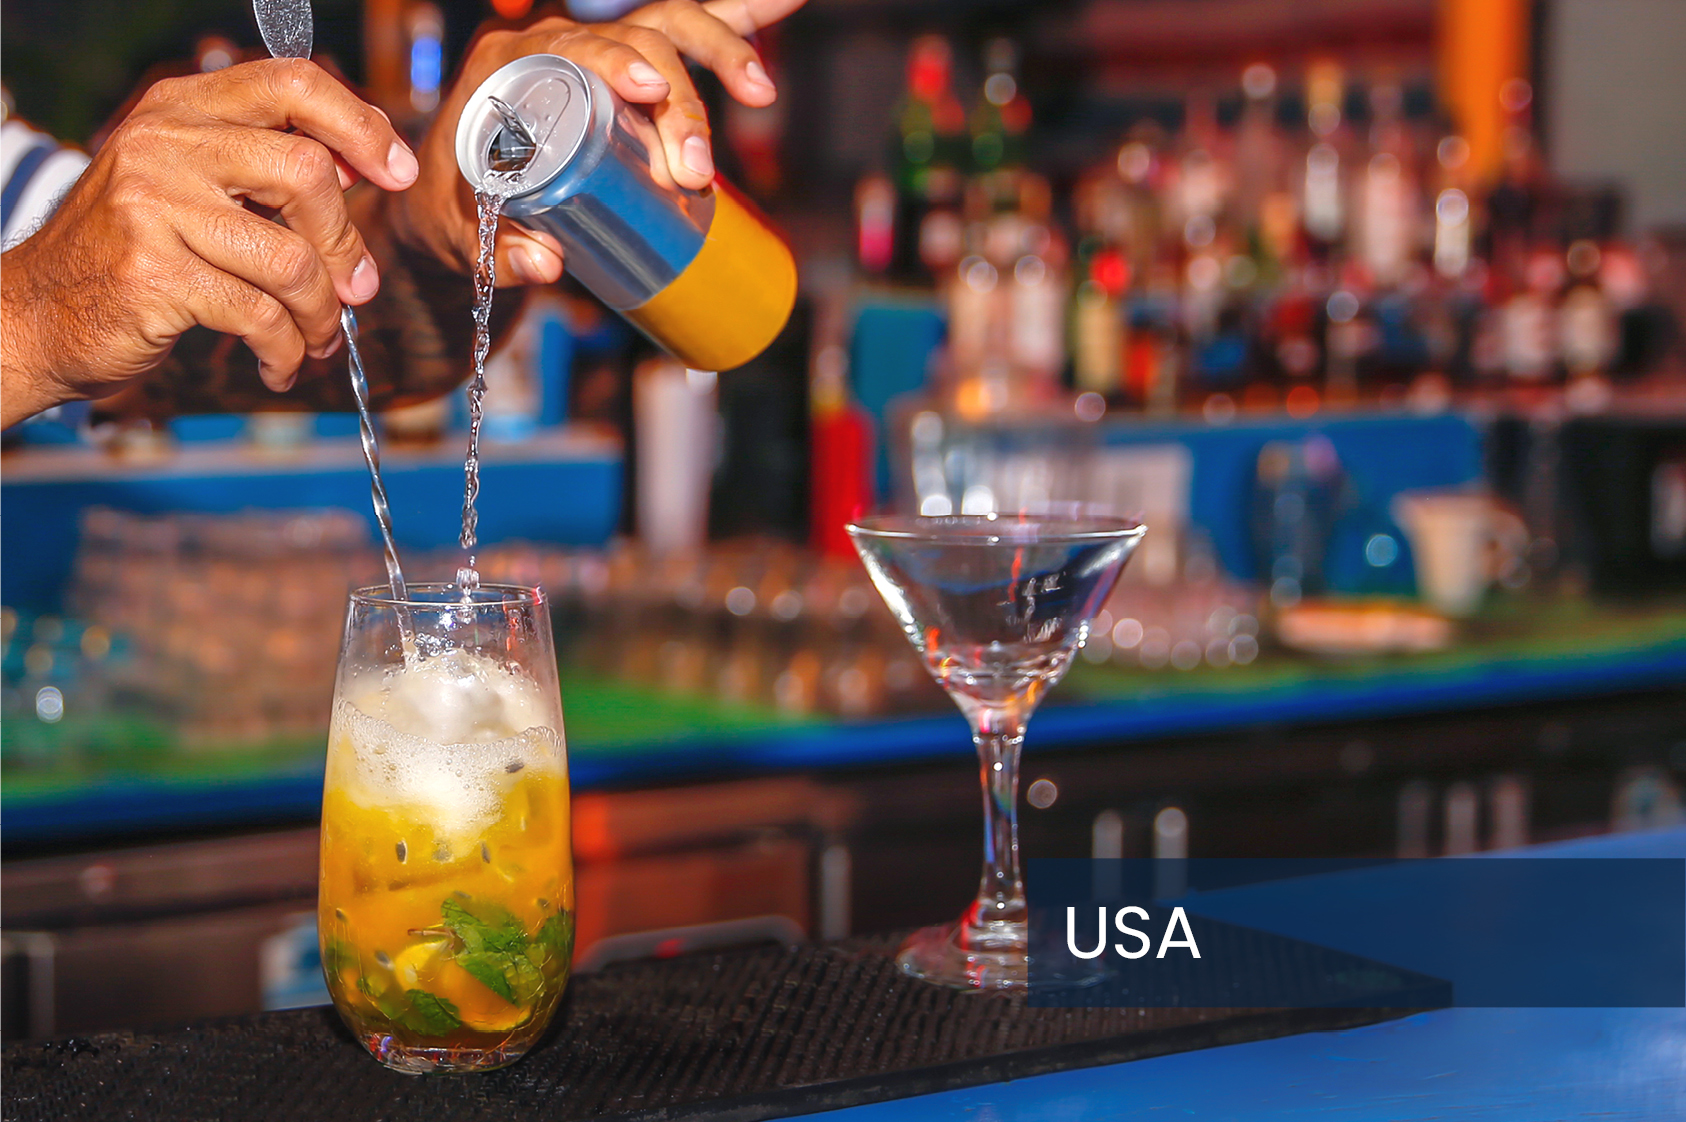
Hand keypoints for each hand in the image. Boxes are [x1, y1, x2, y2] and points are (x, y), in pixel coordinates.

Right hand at [0, 59, 416, 426]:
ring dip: (320, 315)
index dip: (359, 125)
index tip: (397, 173)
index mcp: (182, 110)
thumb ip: (262, 168)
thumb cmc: (132, 254)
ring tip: (315, 339)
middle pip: (306, 174)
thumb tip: (358, 169)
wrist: (36, 314)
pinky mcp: (155, 275)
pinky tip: (279, 365)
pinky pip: (260, 316)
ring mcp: (154, 207)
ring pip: (292, 259)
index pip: (291, 84)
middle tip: (356, 290)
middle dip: (345, 244)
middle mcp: (164, 145)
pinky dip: (284, 350)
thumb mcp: (189, 187)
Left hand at [390, 0, 804, 287]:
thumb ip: (500, 253)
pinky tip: (788, 0)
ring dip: (724, 50)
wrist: (453, 206)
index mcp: (509, 63)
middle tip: (695, 173)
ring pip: (670, 25)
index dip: (616, 61)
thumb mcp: (464, 236)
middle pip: (636, 41)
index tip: (651, 95)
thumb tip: (548, 265)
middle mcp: (556, 43)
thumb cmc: (455, 215)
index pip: (573, 45)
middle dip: (680, 100)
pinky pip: (688, 32)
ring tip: (761, 95)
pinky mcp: (629, 73)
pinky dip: (741, 18)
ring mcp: (598, 52)